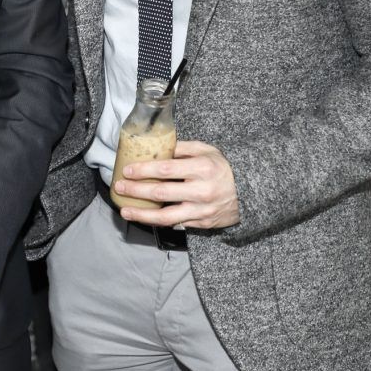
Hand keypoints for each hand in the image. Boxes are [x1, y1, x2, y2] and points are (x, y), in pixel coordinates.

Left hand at [114, 140, 239, 229]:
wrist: (252, 191)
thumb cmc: (224, 167)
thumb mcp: (207, 150)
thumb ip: (183, 148)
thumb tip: (158, 146)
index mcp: (202, 168)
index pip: (166, 169)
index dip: (144, 170)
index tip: (127, 170)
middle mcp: (201, 190)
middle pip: (161, 192)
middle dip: (136, 190)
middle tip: (119, 187)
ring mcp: (202, 210)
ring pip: (166, 216)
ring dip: (142, 214)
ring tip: (125, 211)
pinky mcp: (203, 224)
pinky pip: (177, 224)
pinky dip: (159, 221)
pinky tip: (145, 217)